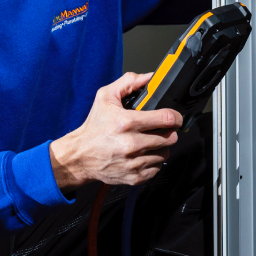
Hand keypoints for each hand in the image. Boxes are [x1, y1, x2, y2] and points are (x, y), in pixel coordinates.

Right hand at [49, 72, 183, 191]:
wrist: (80, 156)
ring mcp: (134, 162)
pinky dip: (153, 162)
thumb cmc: (94, 127)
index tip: (174, 117)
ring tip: (148, 142)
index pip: (166, 119)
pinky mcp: (134, 177)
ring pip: (165, 154)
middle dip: (168, 132)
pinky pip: (157, 168)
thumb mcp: (105, 97)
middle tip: (159, 129)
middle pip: (170, 138)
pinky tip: (142, 155)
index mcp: (127, 122)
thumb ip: (128, 83)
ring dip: (160, 147)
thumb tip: (149, 78)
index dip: (175, 117)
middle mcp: (132, 144)